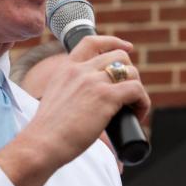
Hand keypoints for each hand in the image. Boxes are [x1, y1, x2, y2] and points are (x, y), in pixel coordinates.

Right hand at [0, 35, 148, 185]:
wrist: (42, 143)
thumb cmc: (48, 132)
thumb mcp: (55, 100)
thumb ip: (69, 93)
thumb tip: (87, 106)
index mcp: (66, 69)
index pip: (91, 42)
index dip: (113, 42)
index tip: (127, 48)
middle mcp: (80, 70)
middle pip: (119, 56)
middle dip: (130, 72)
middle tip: (129, 92)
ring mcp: (93, 82)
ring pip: (131, 72)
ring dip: (138, 89)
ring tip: (133, 108)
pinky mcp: (106, 96)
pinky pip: (136, 90)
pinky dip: (143, 102)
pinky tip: (138, 115)